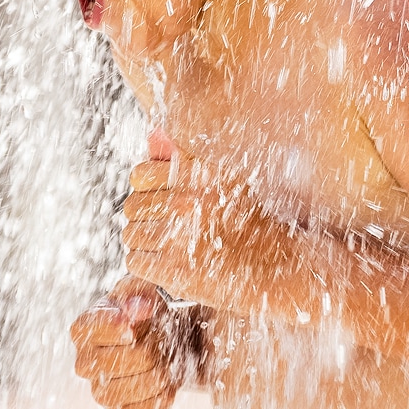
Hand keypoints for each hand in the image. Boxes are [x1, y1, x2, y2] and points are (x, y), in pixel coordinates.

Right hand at [70, 277, 180, 408]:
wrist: (177, 341)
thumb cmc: (156, 313)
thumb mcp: (148, 289)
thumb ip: (138, 289)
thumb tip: (134, 308)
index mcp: (85, 328)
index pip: (87, 331)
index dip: (112, 330)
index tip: (134, 328)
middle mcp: (85, 362)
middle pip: (110, 363)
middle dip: (146, 350)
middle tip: (161, 340)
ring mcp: (100, 391)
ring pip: (124, 390)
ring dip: (157, 374)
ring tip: (168, 359)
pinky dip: (159, 397)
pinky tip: (168, 381)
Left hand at [121, 158, 280, 309]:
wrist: (276, 264)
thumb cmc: (251, 220)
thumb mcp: (228, 176)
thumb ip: (189, 157)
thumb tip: (153, 137)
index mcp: (197, 176)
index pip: (140, 175)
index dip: (146, 188)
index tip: (158, 198)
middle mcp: (185, 204)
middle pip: (132, 206)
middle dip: (145, 216)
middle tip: (163, 224)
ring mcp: (178, 239)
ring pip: (131, 234)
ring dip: (144, 241)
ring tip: (166, 244)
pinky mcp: (175, 271)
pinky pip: (135, 261)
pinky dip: (145, 263)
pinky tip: (165, 262)